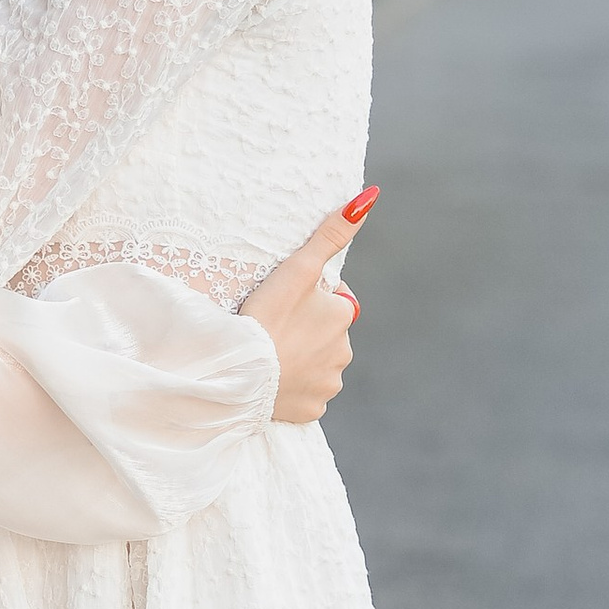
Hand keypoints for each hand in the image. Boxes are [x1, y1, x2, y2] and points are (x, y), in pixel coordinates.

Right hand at [243, 193, 374, 424]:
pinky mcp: (310, 411)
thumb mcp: (298, 269)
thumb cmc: (266, 318)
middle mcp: (343, 354)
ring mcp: (328, 385)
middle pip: (324, 335)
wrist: (240, 374)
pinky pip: (305, 394)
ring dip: (299, 360)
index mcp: (342, 318)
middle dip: (306, 331)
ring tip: (271, 354)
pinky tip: (274, 380)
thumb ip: (331, 235)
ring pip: (316, 366)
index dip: (308, 300)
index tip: (284, 304)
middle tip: (273, 329)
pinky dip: (293, 388)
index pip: (332, 302)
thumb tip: (369, 197)